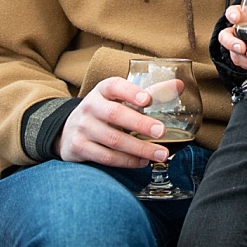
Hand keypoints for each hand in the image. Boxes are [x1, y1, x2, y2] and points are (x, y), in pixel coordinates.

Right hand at [55, 76, 169, 167]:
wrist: (69, 130)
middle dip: (140, 124)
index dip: (130, 92)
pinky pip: (106, 157)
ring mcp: (83, 128)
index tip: (147, 99)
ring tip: (161, 153)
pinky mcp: (79, 147)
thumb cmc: (104, 111)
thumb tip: (178, 85)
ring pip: (113, 140)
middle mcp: (90, 106)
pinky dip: (127, 161)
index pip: (114, 86)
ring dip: (139, 149)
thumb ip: (149, 92)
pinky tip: (142, 161)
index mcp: (102, 90)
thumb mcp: (119, 98)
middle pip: (115, 114)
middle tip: (161, 131)